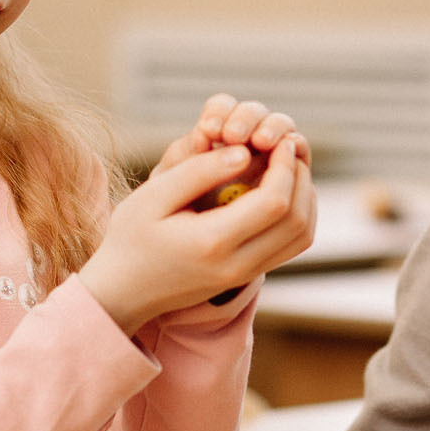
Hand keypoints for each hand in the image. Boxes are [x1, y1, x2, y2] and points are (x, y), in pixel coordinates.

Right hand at [79, 105, 315, 332]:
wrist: (124, 290)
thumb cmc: (131, 236)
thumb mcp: (153, 195)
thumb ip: (198, 171)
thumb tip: (245, 153)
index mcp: (212, 242)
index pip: (274, 202)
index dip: (285, 166)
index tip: (279, 140)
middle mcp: (236, 265)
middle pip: (297, 220)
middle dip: (300, 177)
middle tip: (288, 147)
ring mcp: (245, 275)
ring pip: (301, 236)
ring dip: (305, 197)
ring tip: (288, 166)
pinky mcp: (248, 275)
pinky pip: (291, 246)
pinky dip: (298, 215)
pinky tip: (281, 190)